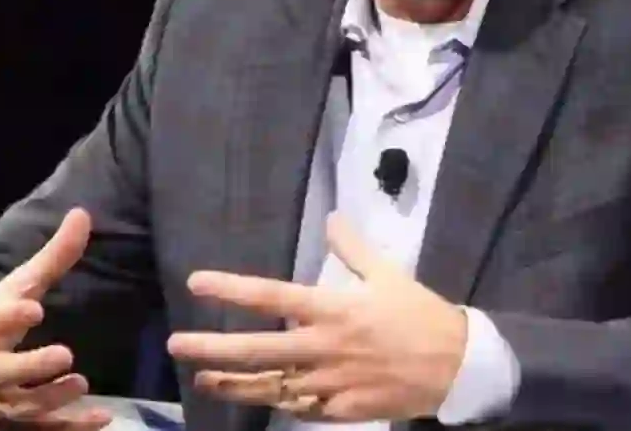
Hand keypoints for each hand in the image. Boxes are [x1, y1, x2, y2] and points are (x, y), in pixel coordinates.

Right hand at [0, 208, 110, 430]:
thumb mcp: (13, 290)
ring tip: (81, 384)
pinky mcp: (5, 425)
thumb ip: (51, 258)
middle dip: (29, 367)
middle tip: (65, 353)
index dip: (5, 317)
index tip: (33, 306)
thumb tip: (84, 213)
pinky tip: (101, 419)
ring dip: (49, 401)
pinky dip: (67, 430)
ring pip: (14, 409)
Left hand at [167, 213, 467, 421]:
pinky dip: (275, 403)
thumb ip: (354, 248)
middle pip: (257, 349)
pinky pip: (298, 408)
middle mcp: (323, 347)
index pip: (272, 296)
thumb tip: (332, 219)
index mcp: (334, 309)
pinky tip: (255, 398)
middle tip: (175, 345)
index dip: (232, 289)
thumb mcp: (389, 274)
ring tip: (203, 380)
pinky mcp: (339, 410)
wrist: (455, 365)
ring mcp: (329, 383)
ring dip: (232, 384)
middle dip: (211, 348)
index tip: (197, 283)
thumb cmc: (420, 314)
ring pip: (269, 386)